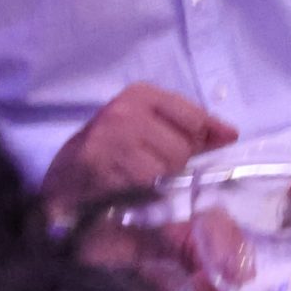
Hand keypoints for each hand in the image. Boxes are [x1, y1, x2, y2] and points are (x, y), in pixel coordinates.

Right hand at [40, 84, 237, 214]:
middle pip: (183, 146)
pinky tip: (128, 194)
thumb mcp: (150, 129)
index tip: (221, 143)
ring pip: (166, 167)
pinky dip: (144, 195)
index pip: (194, 116)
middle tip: (155, 173)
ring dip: (161, 183)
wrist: (60, 181)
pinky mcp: (98, 164)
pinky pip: (144, 185)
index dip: (207, 135)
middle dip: (178, 166)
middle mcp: (125, 110)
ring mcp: (110, 136)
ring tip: (139, 183)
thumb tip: (230, 135)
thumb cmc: (111, 153)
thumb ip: (190, 130)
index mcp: (141, 95)